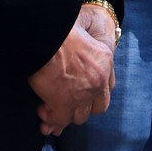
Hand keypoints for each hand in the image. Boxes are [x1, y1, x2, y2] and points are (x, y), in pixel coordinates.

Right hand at [28, 14, 114, 134]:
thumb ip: (86, 49)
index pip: (107, 87)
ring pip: (79, 116)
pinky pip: (59, 119)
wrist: (47, 35)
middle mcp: (98, 80)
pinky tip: (44, 118)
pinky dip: (51, 121)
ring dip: (65, 116)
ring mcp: (82, 94)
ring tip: (50, 112)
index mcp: (105, 60)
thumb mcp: (83, 33)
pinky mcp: (63, 103)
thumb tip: (77, 62)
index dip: (94, 95)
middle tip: (67, 106)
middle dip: (82, 108)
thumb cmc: (60, 29)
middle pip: (97, 107)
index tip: (82, 97)